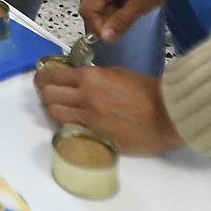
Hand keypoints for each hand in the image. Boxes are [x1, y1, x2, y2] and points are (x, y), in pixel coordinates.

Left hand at [34, 65, 183, 154]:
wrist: (168, 115)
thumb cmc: (148, 91)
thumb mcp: (117, 73)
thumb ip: (94, 77)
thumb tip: (78, 80)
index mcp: (90, 77)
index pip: (51, 75)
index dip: (43, 77)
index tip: (43, 78)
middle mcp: (84, 97)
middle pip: (47, 95)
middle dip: (45, 93)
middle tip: (49, 93)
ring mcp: (89, 119)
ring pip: (54, 113)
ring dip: (54, 109)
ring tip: (62, 108)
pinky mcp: (96, 137)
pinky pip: (71, 130)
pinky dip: (69, 125)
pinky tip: (75, 122)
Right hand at [80, 0, 178, 42]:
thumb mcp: (142, 2)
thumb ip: (122, 20)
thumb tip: (106, 38)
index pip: (87, 11)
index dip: (99, 27)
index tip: (117, 33)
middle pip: (91, 9)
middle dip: (107, 20)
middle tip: (129, 19)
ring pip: (96, 5)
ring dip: (111, 13)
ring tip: (130, 9)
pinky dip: (112, 5)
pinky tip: (127, 3)